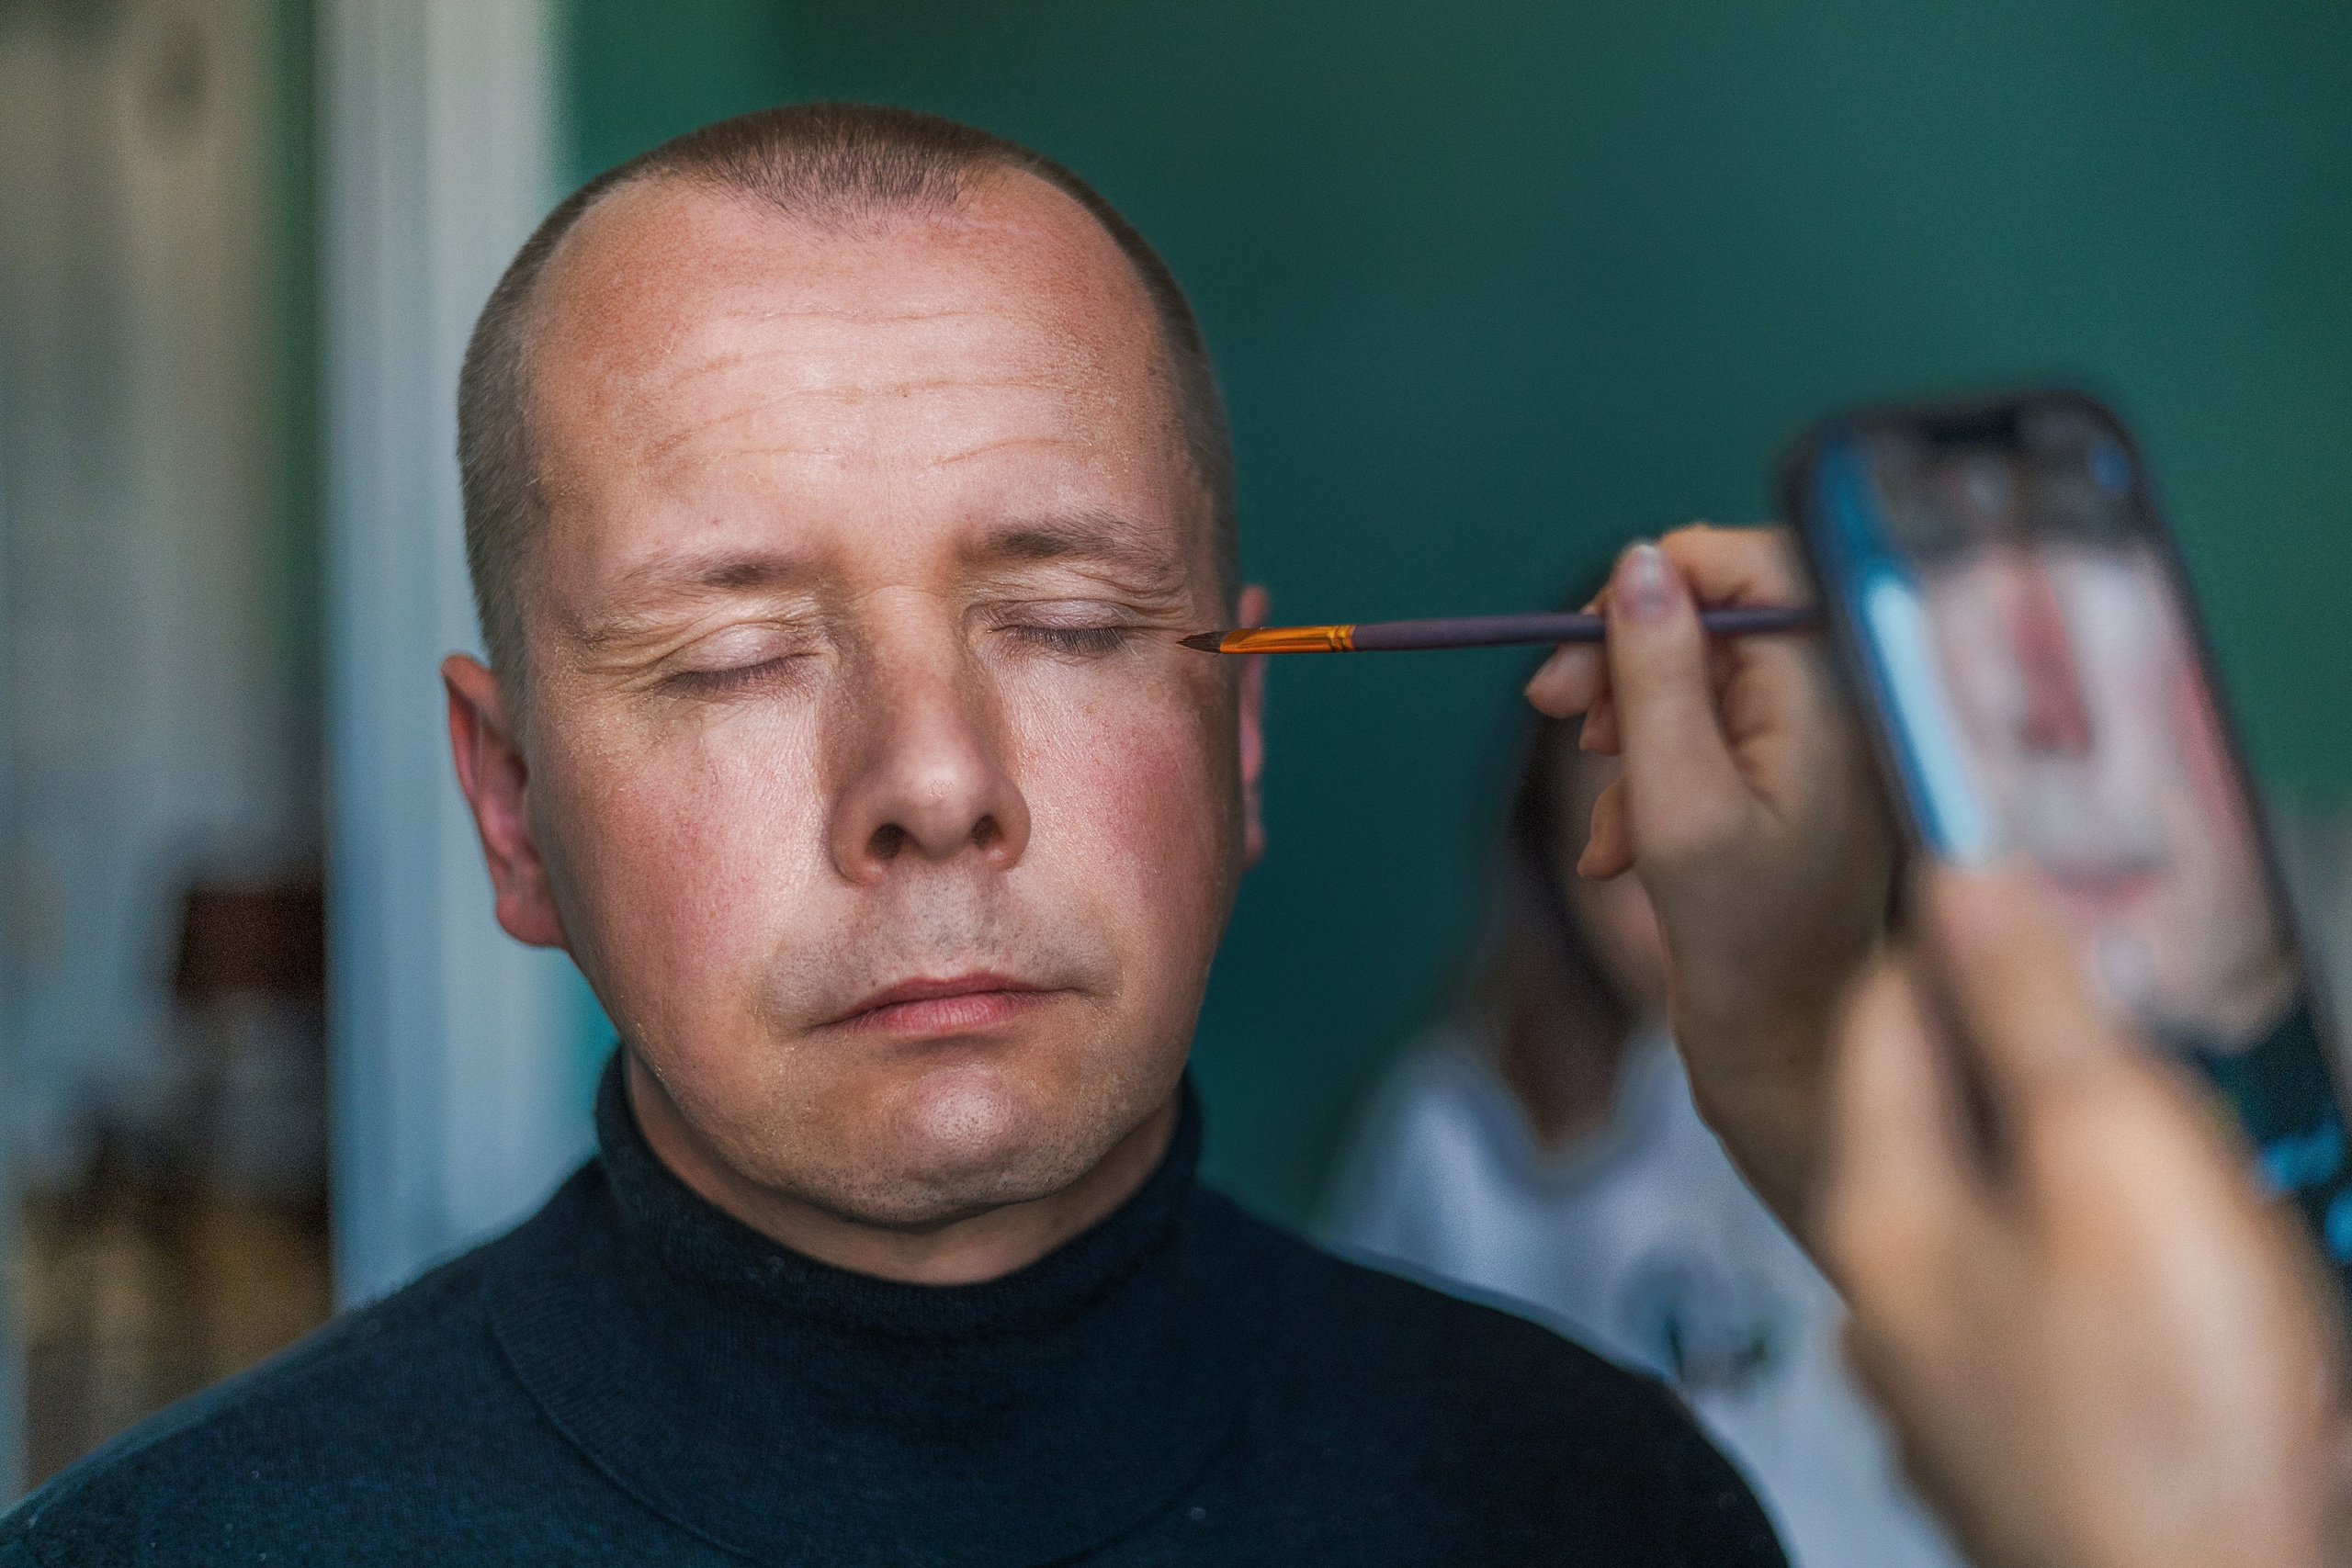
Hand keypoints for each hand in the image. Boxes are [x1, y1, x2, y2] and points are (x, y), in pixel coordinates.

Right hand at [1525, 525, 1892, 1236]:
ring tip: (1607, 820)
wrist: (1790, 1058)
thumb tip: (1641, 563)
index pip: (1752, 568)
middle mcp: (1838, 708)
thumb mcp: (1678, 800)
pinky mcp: (1787, 792)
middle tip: (1550, 704)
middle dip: (1625, 664)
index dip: (1658, 581)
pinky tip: (1621, 856)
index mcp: (1836, 695)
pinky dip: (1648, 789)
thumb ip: (1657, 675)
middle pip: (1715, 622)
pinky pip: (1701, 748)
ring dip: (1628, 741)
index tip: (1581, 634)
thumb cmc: (1745, 944)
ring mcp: (1815, 752)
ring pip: (1695, 688)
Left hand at [1824, 865, 2351, 1567]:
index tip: (2050, 905)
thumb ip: (2030, 1014)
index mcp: (1883, 1211)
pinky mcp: (2027, 1435)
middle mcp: (1892, 1297)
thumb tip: (1960, 877)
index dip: (1967, 941)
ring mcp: (1952, 1377)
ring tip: (2193, 1183)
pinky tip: (2195, 1289)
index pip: (1887, 1014)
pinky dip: (2120, 1264)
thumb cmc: (2176, 1414)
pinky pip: (2058, 1299)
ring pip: (2010, 1205)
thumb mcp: (2111, 1161)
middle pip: (1948, 1109)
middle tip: (2158, 1060)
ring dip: (2097, 1167)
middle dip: (2052, 1063)